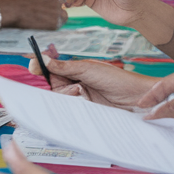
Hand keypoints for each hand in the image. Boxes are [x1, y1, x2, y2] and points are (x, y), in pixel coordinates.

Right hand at [2, 0, 67, 29]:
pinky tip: (42, 25)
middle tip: (48, 16)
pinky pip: (58, 25)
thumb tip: (50, 6)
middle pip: (65, 6)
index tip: (54, 7)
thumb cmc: (19, 4)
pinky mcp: (55, 22)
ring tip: (43, 21)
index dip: (59, 3)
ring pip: (63, 16)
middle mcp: (57, 0)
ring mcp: (58, 11)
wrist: (13, 10)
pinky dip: (52, 26)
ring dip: (57, 19)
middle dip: (59, 11)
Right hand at [28, 55, 155, 108]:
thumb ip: (64, 67)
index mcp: (75, 71)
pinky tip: (79, 105)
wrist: (139, 100)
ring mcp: (79, 100)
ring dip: (66, 96)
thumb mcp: (89, 70)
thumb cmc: (119, 80)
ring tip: (81, 93)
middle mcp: (74, 85)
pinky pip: (70, 112)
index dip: (40, 67)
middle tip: (69, 86)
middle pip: (51, 86)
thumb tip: (42, 59)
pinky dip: (70, 110)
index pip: (51, 69)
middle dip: (56, 86)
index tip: (33, 67)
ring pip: (59, 100)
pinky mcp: (84, 114)